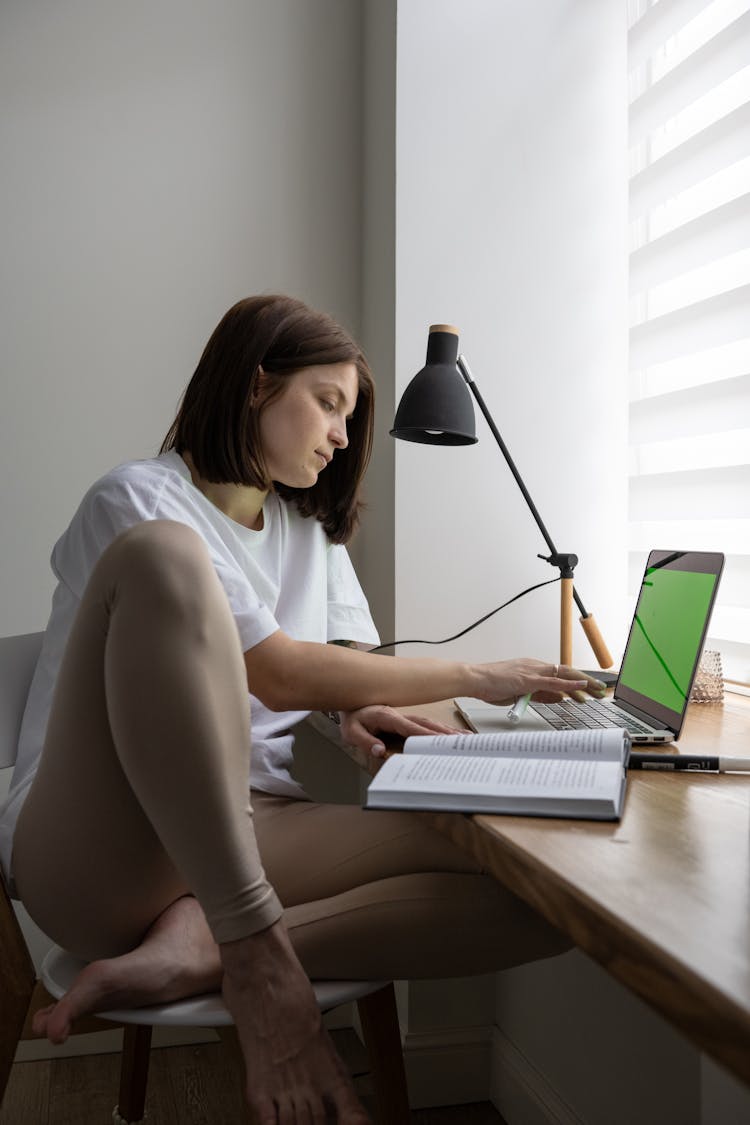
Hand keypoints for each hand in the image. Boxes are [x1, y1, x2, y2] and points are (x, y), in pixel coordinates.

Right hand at [221, 919, 370, 1122]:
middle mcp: (309, 1074)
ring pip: (295, 1124)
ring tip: (292, 1118)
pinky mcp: (259, 1081)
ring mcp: (284, 1081)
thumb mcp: (311, 1014)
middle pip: (317, 1120)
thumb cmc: (285, 984)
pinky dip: (272, 1124)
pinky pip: (268, 1120)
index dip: (354, 1121)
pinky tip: (274, 1123)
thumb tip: (304, 1050)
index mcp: (327, 1058)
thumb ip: (311, 1041)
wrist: (263, 971)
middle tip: (313, 1117)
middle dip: (315, 1122)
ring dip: (294, 1123)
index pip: (349, 1105)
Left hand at [339, 704, 464, 758]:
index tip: (439, 742)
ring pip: (431, 723)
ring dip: (447, 731)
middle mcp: (400, 715)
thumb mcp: (352, 731)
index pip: (410, 728)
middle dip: (444, 734)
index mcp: (388, 717)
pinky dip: (442, 730)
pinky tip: (454, 734)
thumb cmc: (352, 718)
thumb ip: (365, 741)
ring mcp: (405, 717)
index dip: (426, 735)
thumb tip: (379, 750)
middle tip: (461, 742)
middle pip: (426, 724)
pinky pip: (427, 725)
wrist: (350, 704)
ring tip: (465, 739)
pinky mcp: (407, 721)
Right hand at [472, 658, 606, 706]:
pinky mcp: (528, 678)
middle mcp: (535, 666)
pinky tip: (581, 687)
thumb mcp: (520, 692)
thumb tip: (558, 698)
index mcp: (533, 668)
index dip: (578, 681)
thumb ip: (540, 694)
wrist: (475, 679)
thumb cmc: (491, 685)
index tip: (591, 688)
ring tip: (598, 690)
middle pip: (568, 672)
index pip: (561, 674)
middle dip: (587, 681)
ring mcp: (533, 671)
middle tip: (601, 690)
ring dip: (584, 683)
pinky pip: (553, 682)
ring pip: (564, 675)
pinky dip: (569, 685)